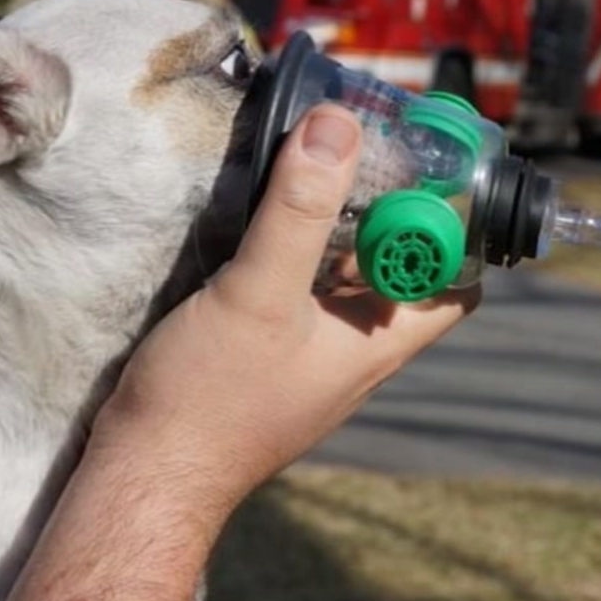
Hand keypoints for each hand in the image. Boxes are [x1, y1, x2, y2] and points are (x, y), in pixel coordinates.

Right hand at [88, 102, 481, 515]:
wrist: (144, 474)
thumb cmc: (210, 398)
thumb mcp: (260, 293)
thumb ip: (299, 211)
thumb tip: (339, 126)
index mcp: (377, 342)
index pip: (456, 282)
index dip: (456, 226)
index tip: (428, 166)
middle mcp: (352, 350)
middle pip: (395, 268)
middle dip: (383, 208)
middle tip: (353, 146)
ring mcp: (306, 357)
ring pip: (338, 277)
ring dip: (327, 225)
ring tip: (301, 163)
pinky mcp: (261, 357)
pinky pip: (292, 293)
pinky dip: (285, 252)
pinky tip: (250, 218)